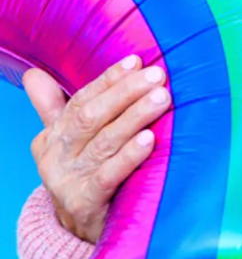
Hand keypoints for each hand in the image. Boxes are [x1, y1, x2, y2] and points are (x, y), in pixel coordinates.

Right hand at [23, 55, 170, 243]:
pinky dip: (129, 156)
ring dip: (135, 117)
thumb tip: (32, 75)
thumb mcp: (65, 141)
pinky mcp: (85, 202)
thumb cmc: (83, 171)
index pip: (81, 100)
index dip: (109, 80)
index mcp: (52, 137)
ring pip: (104, 141)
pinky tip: (149, 139)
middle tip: (157, 76)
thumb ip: (53, 108)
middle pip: (92, 117)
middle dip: (126, 93)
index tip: (136, 61)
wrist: (80, 227)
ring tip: (161, 99)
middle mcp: (56, 157)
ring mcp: (69, 180)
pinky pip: (109, 175)